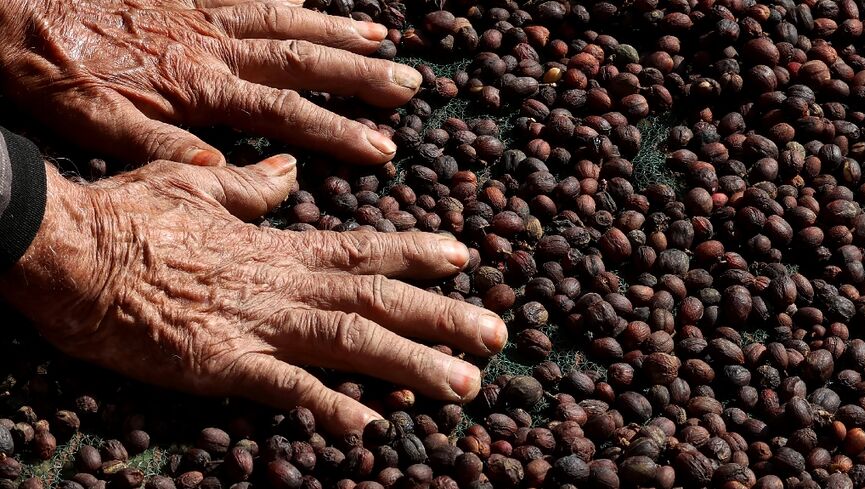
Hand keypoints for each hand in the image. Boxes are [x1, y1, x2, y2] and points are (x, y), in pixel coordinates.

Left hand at [0, 0, 417, 165]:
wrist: (14, 13)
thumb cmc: (57, 76)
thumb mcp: (100, 128)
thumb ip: (164, 151)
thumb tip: (224, 173)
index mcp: (198, 87)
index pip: (283, 112)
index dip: (337, 130)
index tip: (382, 147)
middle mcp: (214, 46)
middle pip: (300, 60)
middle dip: (359, 76)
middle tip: (407, 87)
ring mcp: (205, 14)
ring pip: (286, 21)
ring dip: (338, 34)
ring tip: (383, 43)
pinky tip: (315, 2)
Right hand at [0, 158, 506, 433]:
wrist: (69, 250)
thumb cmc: (127, 216)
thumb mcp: (195, 185)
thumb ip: (251, 188)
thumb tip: (286, 172)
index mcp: (277, 248)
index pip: (363, 248)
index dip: (417, 253)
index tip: (463, 257)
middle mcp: (282, 286)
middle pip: (378, 299)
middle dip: (443, 318)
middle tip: (497, 336)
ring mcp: (258, 326)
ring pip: (352, 342)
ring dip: (413, 366)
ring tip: (464, 386)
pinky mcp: (223, 365)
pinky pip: (288, 390)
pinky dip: (330, 407)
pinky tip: (370, 429)